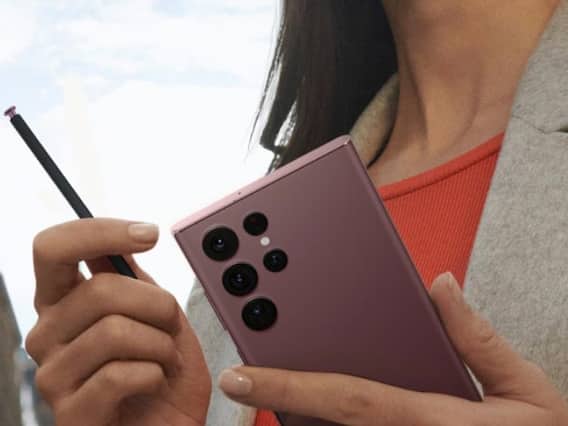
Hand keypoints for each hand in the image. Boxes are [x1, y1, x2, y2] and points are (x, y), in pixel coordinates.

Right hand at [26, 218, 210, 425]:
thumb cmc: (164, 373)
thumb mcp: (158, 315)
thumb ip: (136, 280)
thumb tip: (126, 239)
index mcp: (64, 303)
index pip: (52, 248)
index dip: (100, 232)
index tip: (149, 234)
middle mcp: (47, 334)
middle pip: (99, 289)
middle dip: (156, 304)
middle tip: (170, 326)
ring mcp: (54, 375)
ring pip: (115, 330)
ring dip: (161, 344)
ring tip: (164, 360)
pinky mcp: (71, 413)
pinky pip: (121, 373)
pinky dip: (156, 374)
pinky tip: (154, 384)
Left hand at [218, 272, 567, 424]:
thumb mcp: (525, 392)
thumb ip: (477, 339)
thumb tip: (441, 287)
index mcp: (427, 420)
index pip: (344, 398)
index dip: (286, 384)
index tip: (239, 375)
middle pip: (322, 419)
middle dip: (278, 394)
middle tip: (240, 375)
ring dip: (298, 406)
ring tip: (274, 378)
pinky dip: (322, 419)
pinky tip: (316, 397)